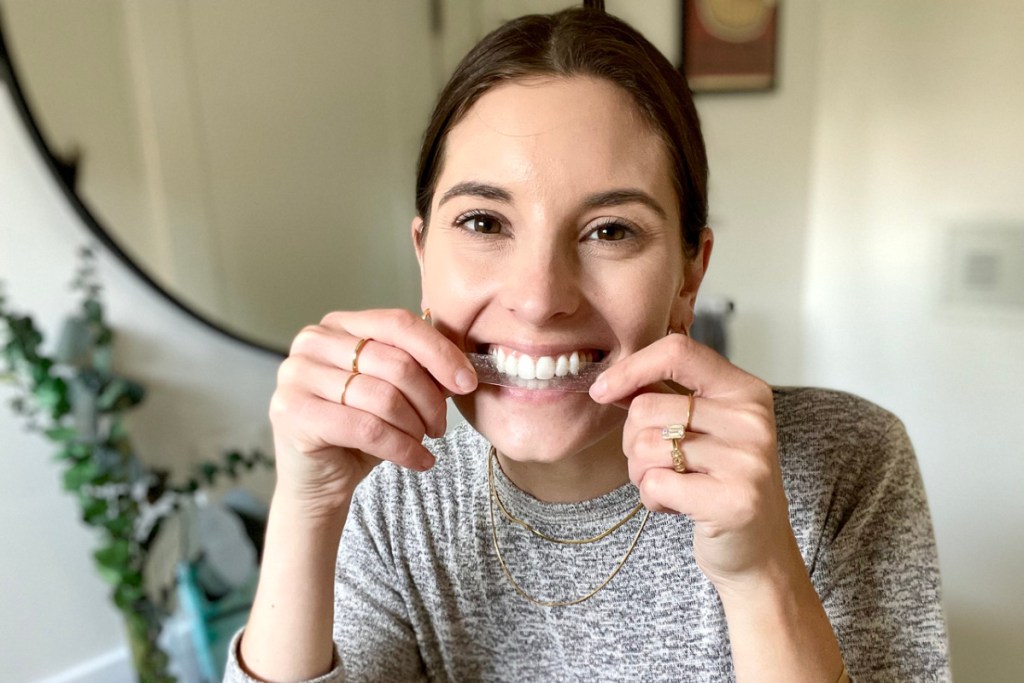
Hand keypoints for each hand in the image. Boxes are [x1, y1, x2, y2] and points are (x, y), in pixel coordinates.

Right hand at [269, 309, 476, 517]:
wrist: (317, 480)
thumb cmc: (356, 432)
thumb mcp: (392, 392)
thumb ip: (418, 370)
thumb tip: (460, 368)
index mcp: (338, 325)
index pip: (398, 324)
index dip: (440, 352)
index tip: (467, 381)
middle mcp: (312, 342)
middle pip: (395, 362)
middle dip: (430, 400)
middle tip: (440, 426)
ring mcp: (296, 375)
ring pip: (383, 397)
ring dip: (416, 427)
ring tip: (424, 443)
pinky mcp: (292, 413)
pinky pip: (367, 429)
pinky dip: (403, 448)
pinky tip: (419, 460)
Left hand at [589, 334, 800, 591]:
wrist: (759, 551)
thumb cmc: (720, 482)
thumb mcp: (703, 430)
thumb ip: (664, 397)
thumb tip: (610, 380)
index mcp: (746, 391)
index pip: (678, 351)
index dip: (631, 367)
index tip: (602, 391)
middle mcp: (752, 420)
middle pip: (648, 407)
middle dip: (631, 440)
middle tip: (654, 463)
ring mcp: (747, 461)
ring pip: (646, 447)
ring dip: (640, 473)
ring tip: (669, 486)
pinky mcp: (733, 500)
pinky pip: (655, 484)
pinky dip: (651, 498)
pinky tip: (674, 506)